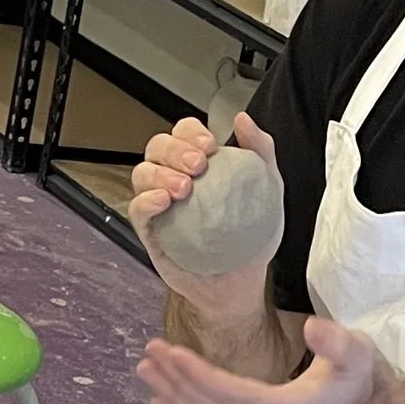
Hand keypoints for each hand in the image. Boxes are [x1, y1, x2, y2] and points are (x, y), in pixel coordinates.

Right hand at [130, 106, 276, 293]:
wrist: (242, 283)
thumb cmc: (250, 238)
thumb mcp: (268, 190)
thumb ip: (261, 152)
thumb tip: (243, 120)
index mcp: (196, 165)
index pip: (182, 134)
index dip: (189, 131)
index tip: (211, 145)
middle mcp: (173, 180)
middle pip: (157, 147)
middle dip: (175, 148)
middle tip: (199, 165)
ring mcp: (159, 206)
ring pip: (141, 173)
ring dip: (159, 173)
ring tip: (184, 187)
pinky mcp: (150, 233)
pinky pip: (137, 210)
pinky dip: (146, 200)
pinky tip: (164, 201)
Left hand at [138, 314, 395, 403]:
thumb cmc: (358, 377)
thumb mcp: (358, 353)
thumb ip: (338, 342)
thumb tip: (313, 327)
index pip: (234, 394)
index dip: (201, 376)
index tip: (173, 354)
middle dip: (179, 381)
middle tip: (151, 354)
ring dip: (175, 396)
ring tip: (146, 371)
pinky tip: (161, 401)